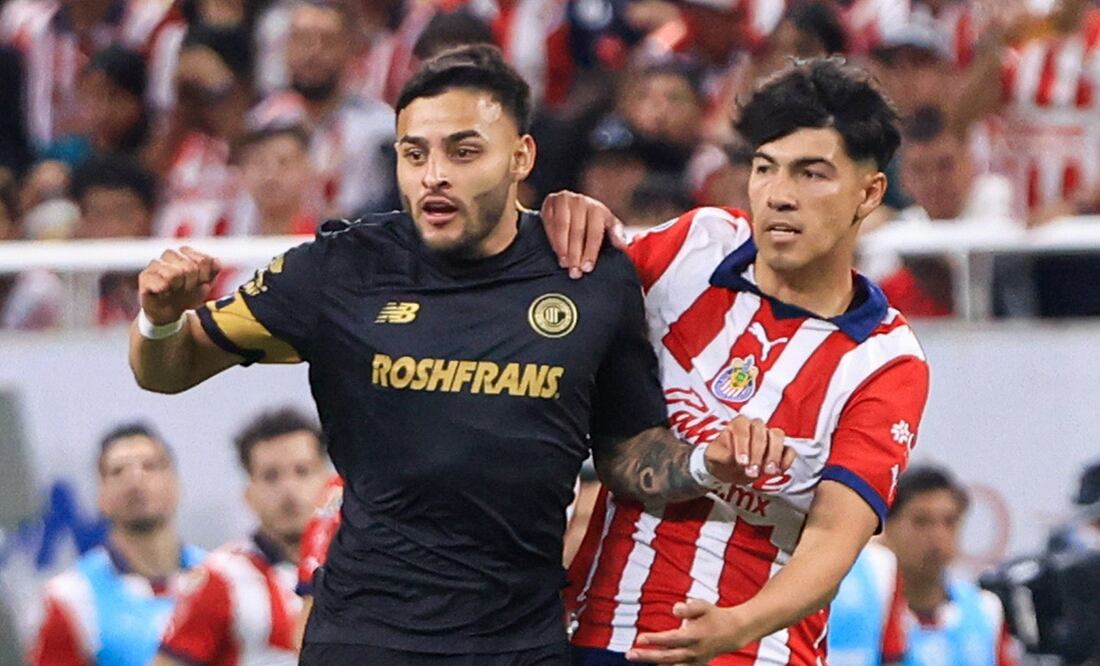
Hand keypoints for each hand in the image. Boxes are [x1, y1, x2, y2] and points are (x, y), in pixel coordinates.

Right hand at [139, 247, 222, 324]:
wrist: (170, 312)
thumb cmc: (188, 295)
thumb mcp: (206, 283)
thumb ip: (214, 270)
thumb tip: (216, 263)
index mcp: (186, 253)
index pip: (204, 260)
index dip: (205, 276)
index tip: (200, 283)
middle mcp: (170, 254)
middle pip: (190, 267)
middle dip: (192, 284)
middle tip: (186, 289)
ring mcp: (155, 264)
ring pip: (174, 273)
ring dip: (179, 287)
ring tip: (175, 290)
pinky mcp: (145, 277)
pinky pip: (160, 282)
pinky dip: (165, 291)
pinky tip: (164, 293)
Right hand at [540, 190, 626, 278]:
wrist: (573, 205)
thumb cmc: (594, 221)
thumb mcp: (608, 226)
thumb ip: (616, 235)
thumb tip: (623, 247)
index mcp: (598, 209)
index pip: (595, 232)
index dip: (591, 251)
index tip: (587, 268)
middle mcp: (581, 201)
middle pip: (578, 231)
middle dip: (576, 254)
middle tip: (574, 271)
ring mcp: (565, 199)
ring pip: (562, 226)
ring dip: (562, 247)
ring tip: (564, 264)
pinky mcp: (550, 201)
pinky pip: (549, 221)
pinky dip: (551, 238)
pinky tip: (555, 251)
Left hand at [627, 600, 750, 664]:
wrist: (732, 633)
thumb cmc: (713, 616)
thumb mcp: (703, 606)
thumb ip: (689, 607)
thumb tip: (674, 609)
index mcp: (694, 636)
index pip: (671, 640)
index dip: (655, 640)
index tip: (639, 639)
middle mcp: (694, 651)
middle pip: (667, 657)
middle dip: (647, 656)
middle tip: (629, 654)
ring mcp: (695, 661)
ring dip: (653, 663)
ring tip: (636, 658)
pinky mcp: (695, 665)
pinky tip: (651, 664)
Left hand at [706, 416, 795, 484]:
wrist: (728, 469)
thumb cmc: (720, 458)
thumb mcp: (714, 457)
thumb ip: (721, 455)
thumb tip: (731, 456)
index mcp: (738, 424)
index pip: (742, 428)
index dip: (743, 445)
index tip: (742, 462)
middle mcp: (755, 426)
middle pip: (761, 431)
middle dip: (757, 453)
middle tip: (752, 472)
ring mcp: (769, 436)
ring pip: (777, 436)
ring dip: (774, 454)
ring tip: (769, 472)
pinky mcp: (780, 449)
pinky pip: (789, 450)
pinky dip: (786, 460)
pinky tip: (779, 471)